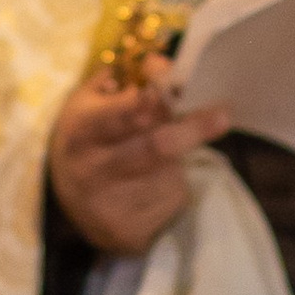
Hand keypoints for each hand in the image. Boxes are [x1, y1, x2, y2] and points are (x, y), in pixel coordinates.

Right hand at [48, 63, 229, 258]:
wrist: (71, 204)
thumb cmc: (91, 139)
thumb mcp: (94, 103)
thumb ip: (130, 80)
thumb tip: (162, 64)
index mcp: (82, 132)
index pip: (125, 115)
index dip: (155, 100)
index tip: (180, 88)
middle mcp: (94, 170)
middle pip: (156, 147)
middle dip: (193, 129)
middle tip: (223, 115)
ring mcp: (113, 203)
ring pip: (169, 172)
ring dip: (183, 155)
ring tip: (173, 147)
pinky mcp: (131, 230)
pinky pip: (170, 197)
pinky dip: (175, 182)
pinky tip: (159, 181)